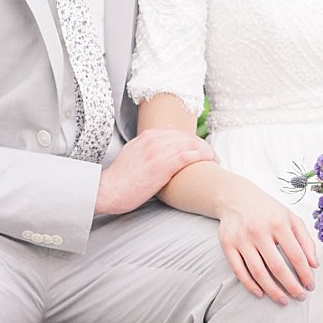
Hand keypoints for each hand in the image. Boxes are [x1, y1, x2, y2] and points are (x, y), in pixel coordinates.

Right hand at [96, 129, 214, 216]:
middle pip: (186, 137)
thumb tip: (162, 149)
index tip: (201, 149)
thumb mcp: (133, 154)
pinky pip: (188, 156)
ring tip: (215, 160)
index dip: (192, 140)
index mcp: (146, 136)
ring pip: (190, 144)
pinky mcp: (161, 166)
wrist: (107, 190)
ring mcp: (157, 152)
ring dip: (206, 151)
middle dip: (203, 145)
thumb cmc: (121, 179)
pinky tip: (210, 160)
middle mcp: (152, 140)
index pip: (177, 132)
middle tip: (213, 156)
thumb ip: (147, 148)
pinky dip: (202, 156)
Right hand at [215, 182, 319, 304]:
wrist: (236, 197)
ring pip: (258, 272)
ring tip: (283, 300)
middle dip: (291, 286)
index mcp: (279, 223)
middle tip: (299, 297)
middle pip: (277, 267)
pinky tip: (261, 293)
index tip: (310, 286)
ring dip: (272, 290)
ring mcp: (242, 239)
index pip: (296, 255)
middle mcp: (259, 231)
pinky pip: (239, 271)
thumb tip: (314, 264)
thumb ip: (305, 240)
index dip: (305, 274)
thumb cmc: (268, 210)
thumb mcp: (291, 218)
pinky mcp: (227, 245)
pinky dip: (250, 285)